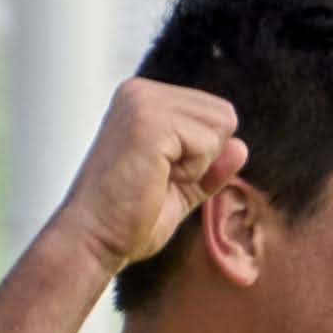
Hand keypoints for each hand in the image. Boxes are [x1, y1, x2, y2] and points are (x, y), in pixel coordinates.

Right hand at [50, 79, 244, 279]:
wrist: (91, 241)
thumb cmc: (125, 220)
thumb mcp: (180, 190)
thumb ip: (209, 167)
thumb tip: (241, 146)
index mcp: (143, 100)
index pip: (213, 113)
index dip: (200, 157)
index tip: (158, 177)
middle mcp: (141, 91)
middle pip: (222, 115)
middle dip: (203, 159)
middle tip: (158, 181)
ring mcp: (143, 101)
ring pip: (219, 126)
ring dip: (196, 165)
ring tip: (154, 180)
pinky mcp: (149, 120)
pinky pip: (207, 142)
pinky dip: (191, 171)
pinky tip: (155, 180)